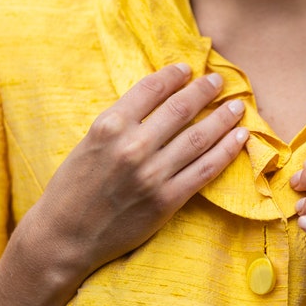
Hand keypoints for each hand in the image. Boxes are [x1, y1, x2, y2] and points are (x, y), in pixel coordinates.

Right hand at [15, 63, 247, 286]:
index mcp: (109, 126)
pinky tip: (240, 137)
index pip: (150, 89)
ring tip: (237, 107)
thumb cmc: (73, 188)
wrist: (65, 236)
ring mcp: (152, 174)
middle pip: (181, 109)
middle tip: (218, 81)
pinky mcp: (167, 200)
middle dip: (204, 90)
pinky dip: (227, 151)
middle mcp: (132, 146)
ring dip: (223, 118)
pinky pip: (206, 170)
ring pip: (199, 137)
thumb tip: (156, 101)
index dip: (173, 76)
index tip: (186, 69)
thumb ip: (121, 123)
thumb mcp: (89, 143)